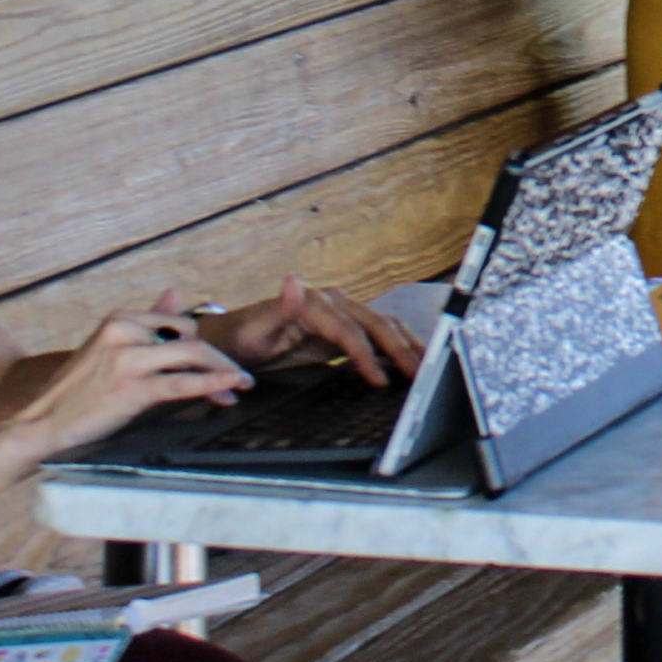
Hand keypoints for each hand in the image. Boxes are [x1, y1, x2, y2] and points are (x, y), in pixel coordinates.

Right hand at [0, 304, 254, 463]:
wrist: (38, 425)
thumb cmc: (76, 393)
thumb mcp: (109, 349)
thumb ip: (146, 322)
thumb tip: (176, 291)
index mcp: (121, 319)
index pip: (179, 323)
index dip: (203, 342)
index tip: (220, 358)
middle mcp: (125, 331)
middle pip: (190, 337)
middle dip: (218, 357)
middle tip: (237, 374)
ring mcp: (128, 358)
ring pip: (192, 356)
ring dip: (222, 370)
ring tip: (241, 383)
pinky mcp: (131, 387)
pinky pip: (182, 382)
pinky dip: (212, 383)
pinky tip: (231, 387)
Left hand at [200, 276, 422, 385]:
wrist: (235, 336)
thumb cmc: (244, 336)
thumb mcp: (256, 326)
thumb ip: (281, 306)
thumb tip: (294, 281)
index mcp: (316, 303)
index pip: (350, 332)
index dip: (367, 356)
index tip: (381, 381)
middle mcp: (334, 302)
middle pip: (376, 324)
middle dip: (401, 348)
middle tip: (420, 373)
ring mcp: (341, 311)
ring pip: (383, 325)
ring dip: (405, 344)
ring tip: (425, 365)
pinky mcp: (343, 325)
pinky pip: (375, 332)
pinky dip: (395, 344)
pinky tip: (408, 358)